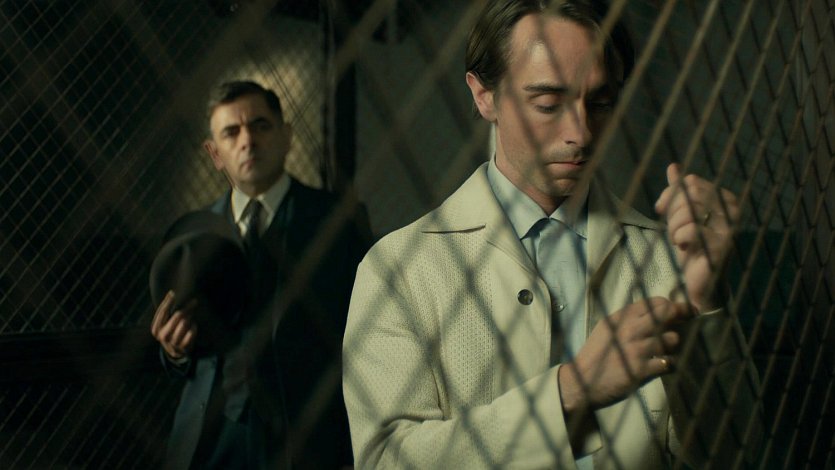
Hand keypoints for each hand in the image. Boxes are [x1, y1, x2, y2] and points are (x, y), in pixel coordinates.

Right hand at [150, 291, 197, 359]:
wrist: (176, 352)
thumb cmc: (171, 332)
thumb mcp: (165, 324)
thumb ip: (166, 312)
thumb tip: (171, 293)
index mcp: (156, 329)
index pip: (163, 312)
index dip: (168, 301)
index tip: (174, 292)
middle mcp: (163, 336)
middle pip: (178, 315)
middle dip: (187, 307)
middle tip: (194, 301)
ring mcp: (173, 343)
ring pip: (185, 322)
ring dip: (190, 317)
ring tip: (191, 316)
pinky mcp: (183, 347)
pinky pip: (192, 331)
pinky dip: (194, 327)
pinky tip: (193, 326)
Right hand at [558, 298, 693, 411]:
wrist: (582, 381)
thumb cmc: (596, 355)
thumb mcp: (607, 329)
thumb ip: (628, 319)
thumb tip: (656, 312)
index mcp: (621, 317)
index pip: (655, 302)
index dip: (672, 305)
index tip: (681, 310)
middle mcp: (629, 329)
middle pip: (667, 313)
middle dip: (682, 314)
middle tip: (689, 319)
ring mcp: (637, 349)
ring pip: (672, 339)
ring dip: (672, 345)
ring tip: (663, 351)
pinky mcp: (641, 370)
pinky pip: (669, 362)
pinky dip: (669, 364)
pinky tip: (661, 366)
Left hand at [654, 163, 739, 310]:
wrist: (700, 280)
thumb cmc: (693, 245)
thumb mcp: (682, 215)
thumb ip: (679, 192)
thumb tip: (674, 167)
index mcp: (724, 198)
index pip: (691, 181)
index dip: (671, 194)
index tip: (662, 209)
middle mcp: (731, 209)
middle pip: (690, 192)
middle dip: (672, 211)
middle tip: (672, 228)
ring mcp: (729, 227)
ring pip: (689, 210)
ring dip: (673, 227)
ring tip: (677, 239)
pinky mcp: (722, 246)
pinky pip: (691, 230)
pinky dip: (679, 238)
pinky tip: (684, 248)